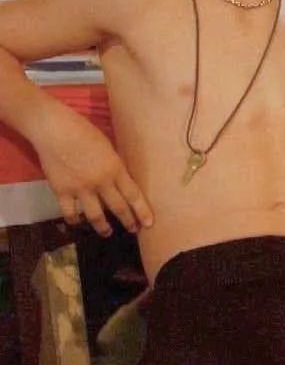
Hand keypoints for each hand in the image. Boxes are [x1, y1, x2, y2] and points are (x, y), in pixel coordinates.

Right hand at [34, 109, 152, 235]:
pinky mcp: (61, 191)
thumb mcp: (109, 148)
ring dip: (103, 227)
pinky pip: (70, 212)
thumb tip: (122, 180)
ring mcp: (81, 189)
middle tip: (133, 230)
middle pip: (118, 207)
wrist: (56, 131)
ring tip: (107, 233)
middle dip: (128, 221)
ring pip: (95, 215)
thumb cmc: (84, 133)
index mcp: (116, 169)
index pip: (134, 195)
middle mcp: (101, 182)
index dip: (142, 211)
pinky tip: (78, 223)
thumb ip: (116, 166)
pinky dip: (75, 220)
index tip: (149, 224)